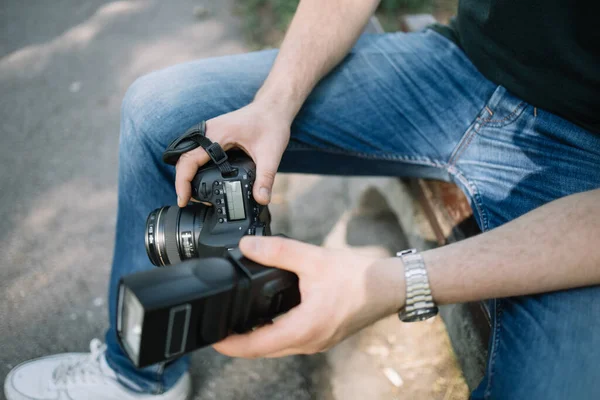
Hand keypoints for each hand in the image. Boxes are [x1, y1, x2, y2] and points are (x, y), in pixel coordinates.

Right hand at [175, 101, 291, 206]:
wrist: (273, 108)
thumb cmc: (271, 124)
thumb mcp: (270, 153)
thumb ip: (265, 178)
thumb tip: (261, 199)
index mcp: (216, 135)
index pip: (188, 160)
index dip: (182, 182)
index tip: (183, 200)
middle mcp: (208, 133)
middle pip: (183, 160)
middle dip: (183, 182)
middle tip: (189, 202)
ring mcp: (209, 134)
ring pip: (188, 157)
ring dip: (187, 175)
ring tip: (194, 195)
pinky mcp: (213, 137)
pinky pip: (197, 153)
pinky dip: (195, 168)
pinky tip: (203, 182)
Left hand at [213, 236, 405, 357]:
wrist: (390, 287)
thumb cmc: (359, 277)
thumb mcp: (313, 259)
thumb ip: (277, 251)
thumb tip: (247, 246)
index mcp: (303, 328)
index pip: (256, 346)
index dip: (230, 344)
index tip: (211, 338)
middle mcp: (309, 342)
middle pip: (264, 351)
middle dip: (239, 343)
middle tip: (219, 328)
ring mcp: (317, 342)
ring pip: (278, 347)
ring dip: (258, 339)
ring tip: (238, 322)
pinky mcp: (324, 336)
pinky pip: (292, 340)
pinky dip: (275, 333)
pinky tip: (270, 317)